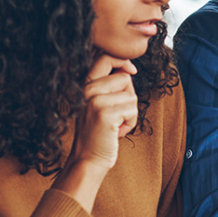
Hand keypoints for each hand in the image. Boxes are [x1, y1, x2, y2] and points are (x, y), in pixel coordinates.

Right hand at [70, 54, 138, 169]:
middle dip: (129, 96)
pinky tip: (118, 132)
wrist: (88, 160)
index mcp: (84, 85)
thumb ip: (106, 86)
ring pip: (131, 95)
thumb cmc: (98, 133)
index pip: (105, 57)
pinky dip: (131, 123)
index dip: (123, 61)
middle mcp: (87, 90)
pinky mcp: (104, 114)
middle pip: (124, 78)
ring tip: (116, 125)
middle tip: (118, 114)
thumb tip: (128, 68)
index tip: (132, 70)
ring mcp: (95, 101)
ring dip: (130, 113)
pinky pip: (132, 110)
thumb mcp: (97, 104)